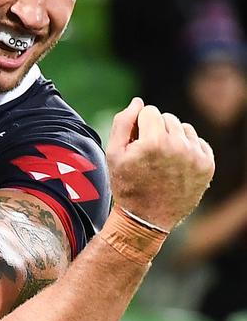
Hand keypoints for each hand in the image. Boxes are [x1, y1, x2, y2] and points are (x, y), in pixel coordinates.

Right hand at [106, 99, 214, 230]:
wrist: (147, 218)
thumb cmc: (126, 184)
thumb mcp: (113, 153)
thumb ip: (123, 122)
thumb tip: (138, 102)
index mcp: (154, 142)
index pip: (149, 111)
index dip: (138, 125)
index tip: (135, 143)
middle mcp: (179, 147)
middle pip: (167, 117)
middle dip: (155, 129)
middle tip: (147, 153)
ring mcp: (196, 157)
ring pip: (183, 128)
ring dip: (172, 136)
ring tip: (161, 158)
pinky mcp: (208, 165)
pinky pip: (198, 141)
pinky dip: (187, 147)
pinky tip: (175, 163)